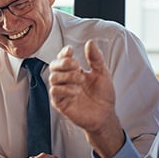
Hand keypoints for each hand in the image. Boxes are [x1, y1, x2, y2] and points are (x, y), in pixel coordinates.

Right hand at [49, 40, 124, 157]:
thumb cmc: (103, 95)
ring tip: (80, 81)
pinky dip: (65, 89)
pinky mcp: (60, 103)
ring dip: (67, 76)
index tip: (70, 50)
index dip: (63, 53)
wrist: (105, 114)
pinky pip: (54, 92)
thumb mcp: (102, 73)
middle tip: (77, 67)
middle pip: (53, 65)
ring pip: (52, 77)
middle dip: (64, 63)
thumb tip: (90, 43)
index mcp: (73, 71)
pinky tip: (76, 91)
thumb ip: (96, 58)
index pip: (62, 58)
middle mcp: (65, 80)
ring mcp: (62, 92)